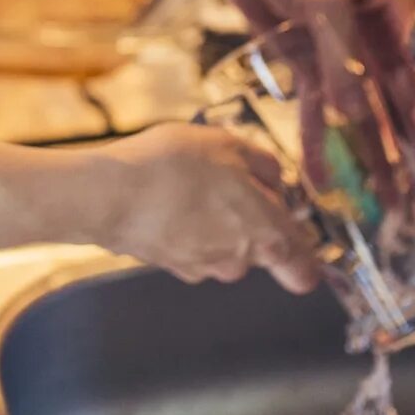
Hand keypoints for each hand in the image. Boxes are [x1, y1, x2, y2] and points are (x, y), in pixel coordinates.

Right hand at [73, 123, 322, 292]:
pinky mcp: (171, 265)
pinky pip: (192, 247)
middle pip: (260, 249)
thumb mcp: (230, 145)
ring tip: (188, 186)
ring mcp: (203, 267)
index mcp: (266, 235)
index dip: (305, 256)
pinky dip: (186, 228)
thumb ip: (266, 165)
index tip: (298, 240)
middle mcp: (239, 261)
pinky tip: (166, 200)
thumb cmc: (174, 167)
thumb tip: (277, 181)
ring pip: (224, 247)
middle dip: (249, 220)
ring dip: (215, 223)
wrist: (109, 194)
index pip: (304, 269)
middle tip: (225, 184)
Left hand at [218, 0, 414, 189]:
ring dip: (375, 160)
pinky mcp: (315, 68)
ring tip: (387, 210)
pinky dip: (321, 145)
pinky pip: (322, 113)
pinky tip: (323, 182)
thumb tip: (353, 113)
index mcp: (400, 13)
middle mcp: (382, 41)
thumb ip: (339, 56)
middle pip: (406, 104)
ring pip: (367, 117)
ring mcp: (348, 59)